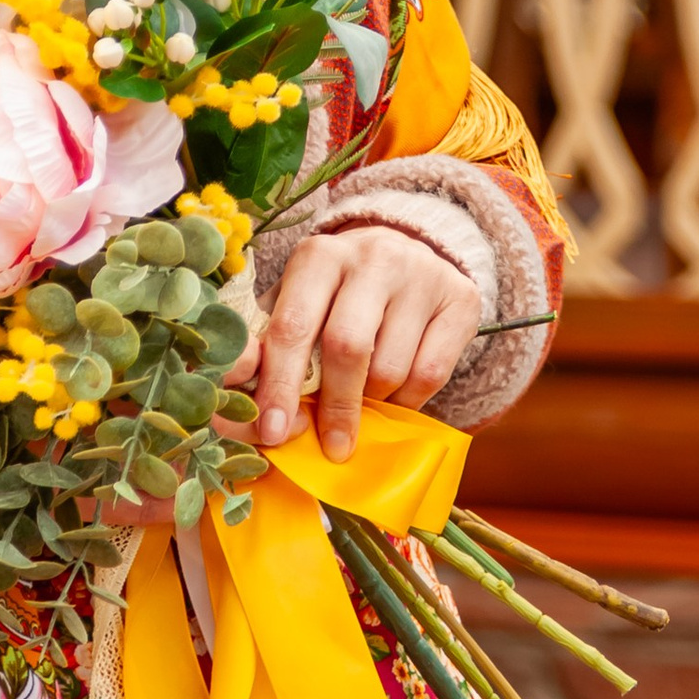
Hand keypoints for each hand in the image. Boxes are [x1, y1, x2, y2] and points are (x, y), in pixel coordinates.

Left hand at [231, 224, 481, 466]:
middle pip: (347, 347)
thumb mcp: (298, 302)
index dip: (280, 385)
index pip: (293, 326)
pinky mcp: (460, 300)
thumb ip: (268, 346)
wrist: (408, 253)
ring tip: (364, 400)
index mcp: (318, 256)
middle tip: (330, 445)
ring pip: (390, 368)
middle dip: (334, 406)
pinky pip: (431, 374)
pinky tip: (396, 395)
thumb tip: (238, 401)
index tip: (274, 431)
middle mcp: (371, 257)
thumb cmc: (336, 293)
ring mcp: (421, 275)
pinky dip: (409, 400)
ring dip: (373, 402)